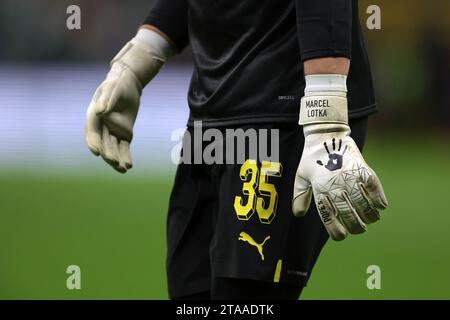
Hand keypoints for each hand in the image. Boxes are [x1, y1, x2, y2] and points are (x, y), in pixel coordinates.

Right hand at [85, 33, 166, 172]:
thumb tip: (99, 111)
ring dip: (117, 160)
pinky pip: (124, 148)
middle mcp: (101, 126)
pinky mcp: (124, 134)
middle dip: (108, 154)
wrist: (128, 84)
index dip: (94, 143)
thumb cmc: (117, 84)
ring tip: (123, 169)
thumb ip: (106, 100)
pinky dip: (126, 157)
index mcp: (93, 116)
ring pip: (113, 149)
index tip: (97, 152)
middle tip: (114, 162)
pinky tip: (128, 166)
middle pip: (103, 143)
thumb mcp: (112, 89)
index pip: (92, 132)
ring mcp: (112, 132)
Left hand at [293, 127, 387, 240]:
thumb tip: (298, 214)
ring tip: (371, 219)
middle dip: (356, 227)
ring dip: (370, 215)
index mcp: (319, 189)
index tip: (341, 236)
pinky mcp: (362, 168)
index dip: (336, 231)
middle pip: (349, 214)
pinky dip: (379, 199)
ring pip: (364, 204)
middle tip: (359, 229)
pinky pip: (374, 187)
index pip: (328, 216)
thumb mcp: (301, 176)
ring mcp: (349, 176)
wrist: (326, 135)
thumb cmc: (311, 158)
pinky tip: (380, 206)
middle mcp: (335, 185)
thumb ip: (299, 196)